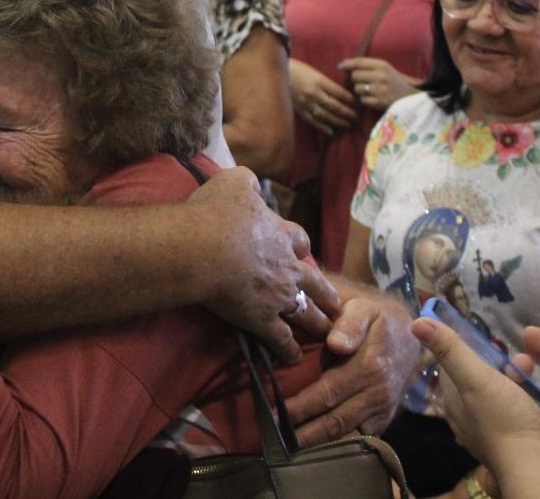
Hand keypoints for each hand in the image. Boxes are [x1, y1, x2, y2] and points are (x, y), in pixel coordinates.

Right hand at [189, 167, 339, 362]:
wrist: (203, 249)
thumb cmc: (215, 213)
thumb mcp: (233, 182)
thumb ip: (246, 182)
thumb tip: (251, 183)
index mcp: (279, 234)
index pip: (298, 240)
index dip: (299, 246)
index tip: (301, 250)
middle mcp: (286, 266)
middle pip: (314, 281)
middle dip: (325, 292)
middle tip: (336, 303)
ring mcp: (278, 296)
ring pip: (306, 311)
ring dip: (317, 321)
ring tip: (327, 331)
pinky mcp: (263, 320)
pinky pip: (282, 339)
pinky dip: (290, 349)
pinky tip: (295, 358)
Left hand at [288, 291, 419, 441]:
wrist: (410, 337)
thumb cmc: (377, 319)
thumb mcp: (364, 308)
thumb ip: (349, 323)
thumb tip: (336, 344)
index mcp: (369, 366)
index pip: (328, 393)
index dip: (301, 406)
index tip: (276, 412)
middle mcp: (377, 392)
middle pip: (335, 419)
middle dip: (304, 431)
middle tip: (275, 435)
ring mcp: (383, 408)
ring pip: (347, 432)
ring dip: (318, 442)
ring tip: (290, 446)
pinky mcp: (385, 417)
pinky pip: (361, 437)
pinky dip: (339, 444)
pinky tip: (317, 448)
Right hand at [289, 58, 355, 131]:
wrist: (278, 73)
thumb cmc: (298, 70)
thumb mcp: (314, 72)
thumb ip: (326, 82)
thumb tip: (342, 92)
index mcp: (318, 81)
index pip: (339, 93)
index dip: (350, 99)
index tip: (359, 104)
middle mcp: (313, 93)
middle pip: (334, 106)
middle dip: (347, 113)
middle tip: (357, 118)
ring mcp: (305, 103)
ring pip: (324, 115)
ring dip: (337, 121)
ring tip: (348, 125)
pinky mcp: (299, 110)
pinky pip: (312, 120)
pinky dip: (322, 127)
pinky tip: (331, 132)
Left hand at [338, 57, 416, 112]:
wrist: (410, 97)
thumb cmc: (394, 81)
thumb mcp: (384, 69)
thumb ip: (366, 65)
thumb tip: (343, 64)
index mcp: (382, 65)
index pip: (359, 62)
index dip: (347, 64)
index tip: (339, 66)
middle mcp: (381, 76)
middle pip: (355, 76)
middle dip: (356, 80)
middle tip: (364, 82)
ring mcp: (380, 89)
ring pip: (357, 89)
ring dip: (360, 91)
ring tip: (370, 91)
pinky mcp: (380, 101)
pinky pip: (362, 100)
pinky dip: (365, 100)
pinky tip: (373, 99)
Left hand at [413, 317, 539, 489]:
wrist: (536, 466)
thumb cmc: (504, 419)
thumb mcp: (476, 378)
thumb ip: (450, 351)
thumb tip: (417, 322)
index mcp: (453, 402)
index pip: (448, 367)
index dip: (460, 348)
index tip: (477, 334)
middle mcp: (466, 417)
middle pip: (473, 379)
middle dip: (491, 362)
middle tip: (510, 352)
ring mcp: (490, 430)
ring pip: (495, 394)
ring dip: (511, 376)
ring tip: (527, 366)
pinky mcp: (513, 439)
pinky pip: (512, 410)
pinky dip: (521, 396)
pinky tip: (533, 391)